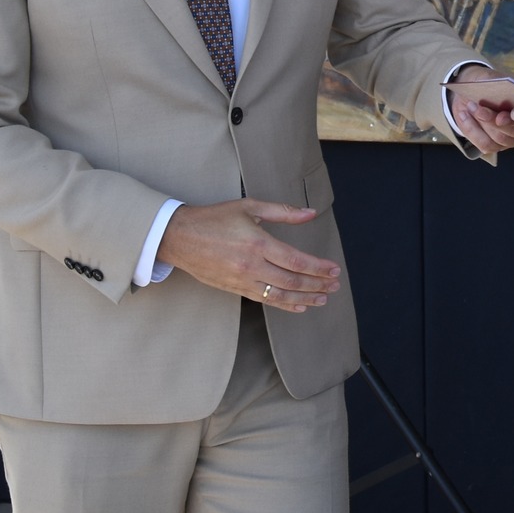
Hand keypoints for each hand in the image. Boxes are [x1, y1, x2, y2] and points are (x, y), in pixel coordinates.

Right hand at [156, 198, 338, 313]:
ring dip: (304, 298)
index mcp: (258, 243)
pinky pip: (264, 300)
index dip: (318, 268)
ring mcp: (242, 280)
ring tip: (322, 299)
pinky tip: (298, 305)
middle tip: (334, 286)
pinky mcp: (234, 288)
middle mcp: (252, 265)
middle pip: (292, 281)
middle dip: (317, 285)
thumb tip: (310, 213)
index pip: (296, 261)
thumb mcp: (249, 207)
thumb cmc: (214, 218)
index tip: (334, 270)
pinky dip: (284, 304)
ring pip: (279, 295)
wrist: (178, 237)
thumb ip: (283, 212)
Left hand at [447, 65, 513, 156]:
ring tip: (469, 106)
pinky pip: (485, 145)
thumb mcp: (490, 78)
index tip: (500, 116)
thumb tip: (497, 87)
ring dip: (479, 125)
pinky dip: (471, 130)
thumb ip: (496, 82)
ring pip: (498, 140)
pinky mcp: (496, 145)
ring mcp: (511, 137)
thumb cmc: (484, 83)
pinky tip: (464, 115)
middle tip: (478, 109)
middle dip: (492, 121)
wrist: (470, 92)